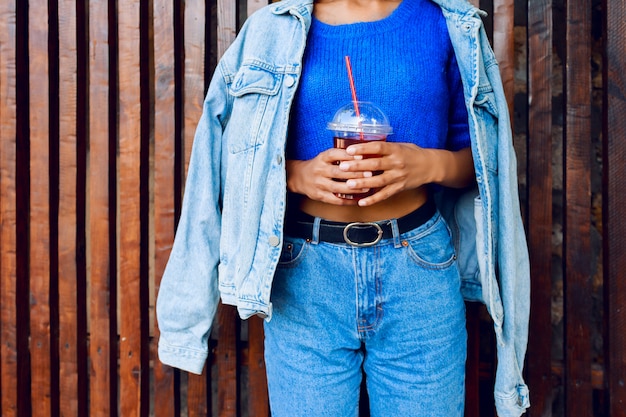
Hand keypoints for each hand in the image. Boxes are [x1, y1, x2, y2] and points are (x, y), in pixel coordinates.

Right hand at [286, 148, 372, 204]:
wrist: (299, 177)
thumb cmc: (319, 166)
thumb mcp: (326, 157)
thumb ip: (341, 156)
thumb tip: (363, 154)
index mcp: (321, 158)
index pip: (334, 154)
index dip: (348, 155)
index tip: (361, 156)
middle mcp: (319, 170)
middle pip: (337, 172)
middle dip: (354, 173)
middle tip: (369, 173)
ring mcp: (319, 184)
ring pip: (337, 187)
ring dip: (353, 188)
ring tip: (366, 187)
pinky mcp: (320, 196)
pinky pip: (335, 200)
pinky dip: (348, 200)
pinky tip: (358, 200)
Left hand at [338, 142, 473, 205]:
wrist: (430, 166)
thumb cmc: (411, 153)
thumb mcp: (399, 145)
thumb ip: (383, 147)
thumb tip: (362, 146)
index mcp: (395, 149)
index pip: (377, 147)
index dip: (363, 148)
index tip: (349, 150)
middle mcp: (396, 163)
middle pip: (375, 164)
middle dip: (358, 166)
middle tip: (343, 166)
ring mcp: (398, 176)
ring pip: (378, 181)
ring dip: (362, 184)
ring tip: (348, 185)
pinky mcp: (399, 188)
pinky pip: (384, 195)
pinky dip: (373, 199)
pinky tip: (361, 202)